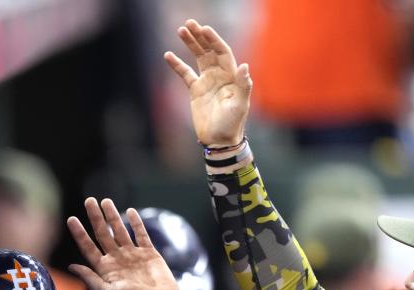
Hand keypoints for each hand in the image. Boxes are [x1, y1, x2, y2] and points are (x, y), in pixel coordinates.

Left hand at [67, 198, 182, 289]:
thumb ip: (90, 278)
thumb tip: (72, 266)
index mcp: (105, 269)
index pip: (88, 247)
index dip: (79, 234)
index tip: (71, 219)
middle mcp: (117, 260)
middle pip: (102, 234)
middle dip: (95, 217)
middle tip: (89, 201)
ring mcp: (133, 255)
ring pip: (120, 230)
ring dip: (112, 216)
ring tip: (105, 201)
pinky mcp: (148, 253)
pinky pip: (141, 234)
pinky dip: (136, 223)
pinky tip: (130, 211)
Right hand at [164, 19, 251, 146]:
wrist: (219, 140)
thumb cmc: (232, 124)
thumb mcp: (240, 105)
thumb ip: (243, 86)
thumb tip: (245, 66)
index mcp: (231, 75)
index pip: (222, 51)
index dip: (214, 40)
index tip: (204, 29)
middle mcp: (220, 75)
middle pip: (209, 50)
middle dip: (199, 37)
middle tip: (189, 23)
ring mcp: (207, 81)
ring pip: (198, 57)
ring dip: (190, 44)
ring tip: (181, 30)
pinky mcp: (196, 90)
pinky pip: (185, 74)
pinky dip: (177, 65)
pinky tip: (168, 55)